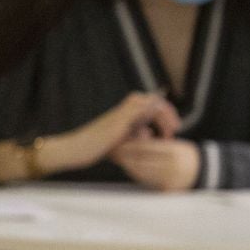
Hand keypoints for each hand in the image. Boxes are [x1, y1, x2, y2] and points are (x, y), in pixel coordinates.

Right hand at [0, 92, 179, 183]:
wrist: (74, 149)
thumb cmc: (94, 148)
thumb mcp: (119, 142)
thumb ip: (134, 135)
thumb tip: (149, 132)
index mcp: (125, 114)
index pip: (150, 104)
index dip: (165, 112)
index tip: (173, 128)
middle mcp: (123, 111)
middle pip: (151, 99)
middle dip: (167, 112)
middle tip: (175, 128)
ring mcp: (119, 115)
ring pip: (146, 102)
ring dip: (162, 115)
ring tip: (168, 133)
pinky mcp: (116, 122)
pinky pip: (137, 110)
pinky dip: (150, 114)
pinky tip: (157, 129)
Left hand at [111, 138, 200, 191]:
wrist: (205, 172)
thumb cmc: (186, 157)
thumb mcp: (176, 146)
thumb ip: (157, 146)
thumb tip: (135, 143)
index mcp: (175, 152)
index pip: (147, 148)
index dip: (132, 145)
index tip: (121, 142)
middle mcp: (172, 166)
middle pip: (142, 161)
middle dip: (127, 157)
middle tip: (115, 152)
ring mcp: (170, 179)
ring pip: (142, 173)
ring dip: (129, 167)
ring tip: (121, 161)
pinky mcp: (168, 189)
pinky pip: (148, 183)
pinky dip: (138, 176)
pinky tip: (133, 171)